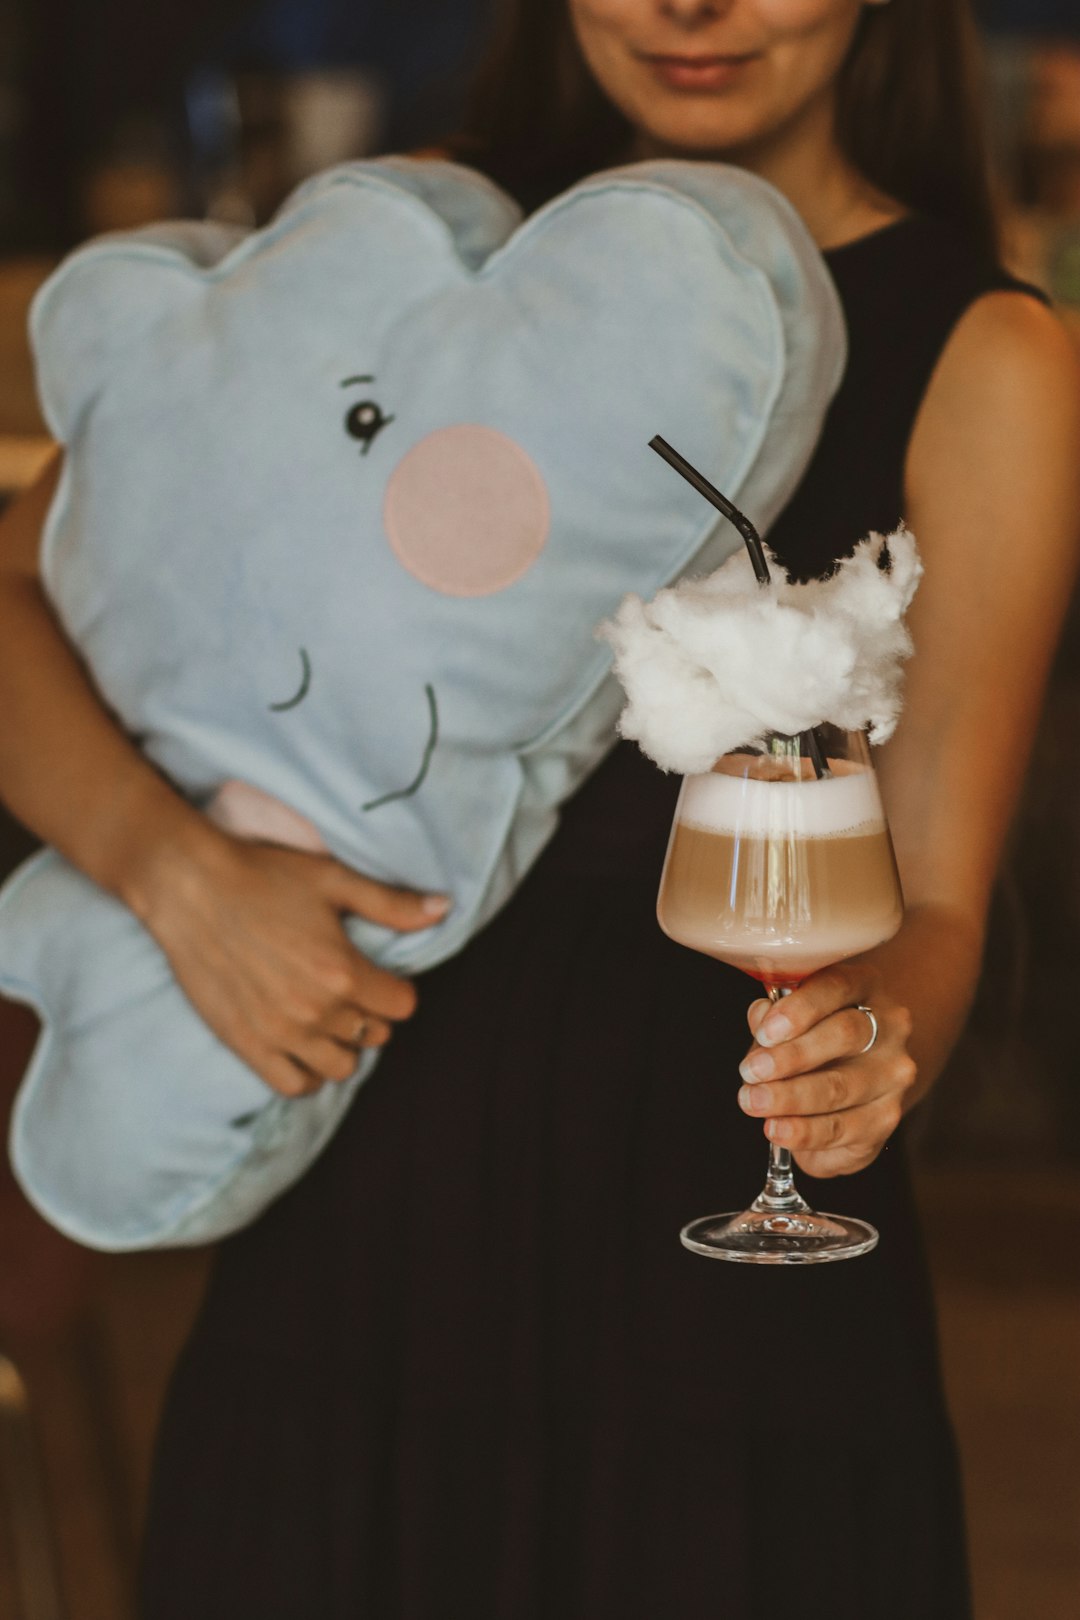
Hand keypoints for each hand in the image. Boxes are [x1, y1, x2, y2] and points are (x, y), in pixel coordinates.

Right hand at [142, 830, 447, 1097]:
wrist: (189, 888)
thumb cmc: (263, 876)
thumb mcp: (334, 880)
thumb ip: (391, 904)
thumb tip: (445, 909)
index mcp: (343, 971)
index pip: (402, 1005)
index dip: (395, 988)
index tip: (378, 973)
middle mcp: (316, 1011)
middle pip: (374, 1036)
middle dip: (369, 1014)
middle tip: (347, 988)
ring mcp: (280, 1033)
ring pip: (340, 1067)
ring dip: (342, 1046)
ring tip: (326, 1016)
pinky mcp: (247, 1044)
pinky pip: (294, 1085)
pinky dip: (307, 1072)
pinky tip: (303, 1044)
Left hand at [736, 961, 915, 1178]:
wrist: (854, 1087)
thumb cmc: (815, 1042)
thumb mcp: (791, 1022)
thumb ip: (773, 1018)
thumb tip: (760, 1016)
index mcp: (864, 987)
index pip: (837, 987)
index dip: (799, 1009)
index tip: (765, 1032)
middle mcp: (889, 1028)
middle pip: (844, 1035)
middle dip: (791, 1056)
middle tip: (751, 1072)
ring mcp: (893, 1075)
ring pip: (840, 1087)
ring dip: (789, 1097)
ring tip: (753, 1101)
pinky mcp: (886, 1118)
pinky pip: (842, 1127)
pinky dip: (803, 1131)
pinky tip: (777, 1128)